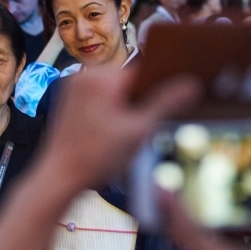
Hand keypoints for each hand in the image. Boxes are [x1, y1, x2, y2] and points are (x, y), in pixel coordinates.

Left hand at [40, 67, 198, 190]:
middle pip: (128, 80)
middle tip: (147, 125)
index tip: (176, 100)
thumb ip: (165, 104)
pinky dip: (112, 110)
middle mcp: (83, 76)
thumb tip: (191, 84)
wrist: (59, 178)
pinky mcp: (70, 102)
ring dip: (127, 107)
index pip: (142, 71)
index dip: (160, 86)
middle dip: (141, 100)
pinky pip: (100, 98)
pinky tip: (115, 133)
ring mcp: (74, 88)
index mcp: (100, 78)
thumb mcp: (138, 131)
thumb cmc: (95, 157)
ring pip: (115, 90)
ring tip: (129, 132)